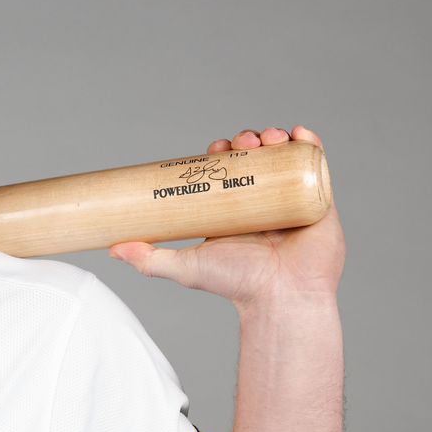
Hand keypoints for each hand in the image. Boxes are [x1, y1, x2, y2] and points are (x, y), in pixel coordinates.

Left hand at [109, 126, 343, 309]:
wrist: (281, 298)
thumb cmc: (237, 285)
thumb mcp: (185, 267)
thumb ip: (148, 258)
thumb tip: (112, 249)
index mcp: (233, 210)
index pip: (226, 170)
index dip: (221, 153)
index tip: (214, 148)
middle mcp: (262, 202)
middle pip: (255, 158)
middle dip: (248, 141)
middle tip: (241, 142)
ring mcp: (292, 198)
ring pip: (284, 157)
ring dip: (275, 138)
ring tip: (268, 138)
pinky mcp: (320, 201)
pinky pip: (317, 165)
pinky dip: (310, 144)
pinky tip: (300, 133)